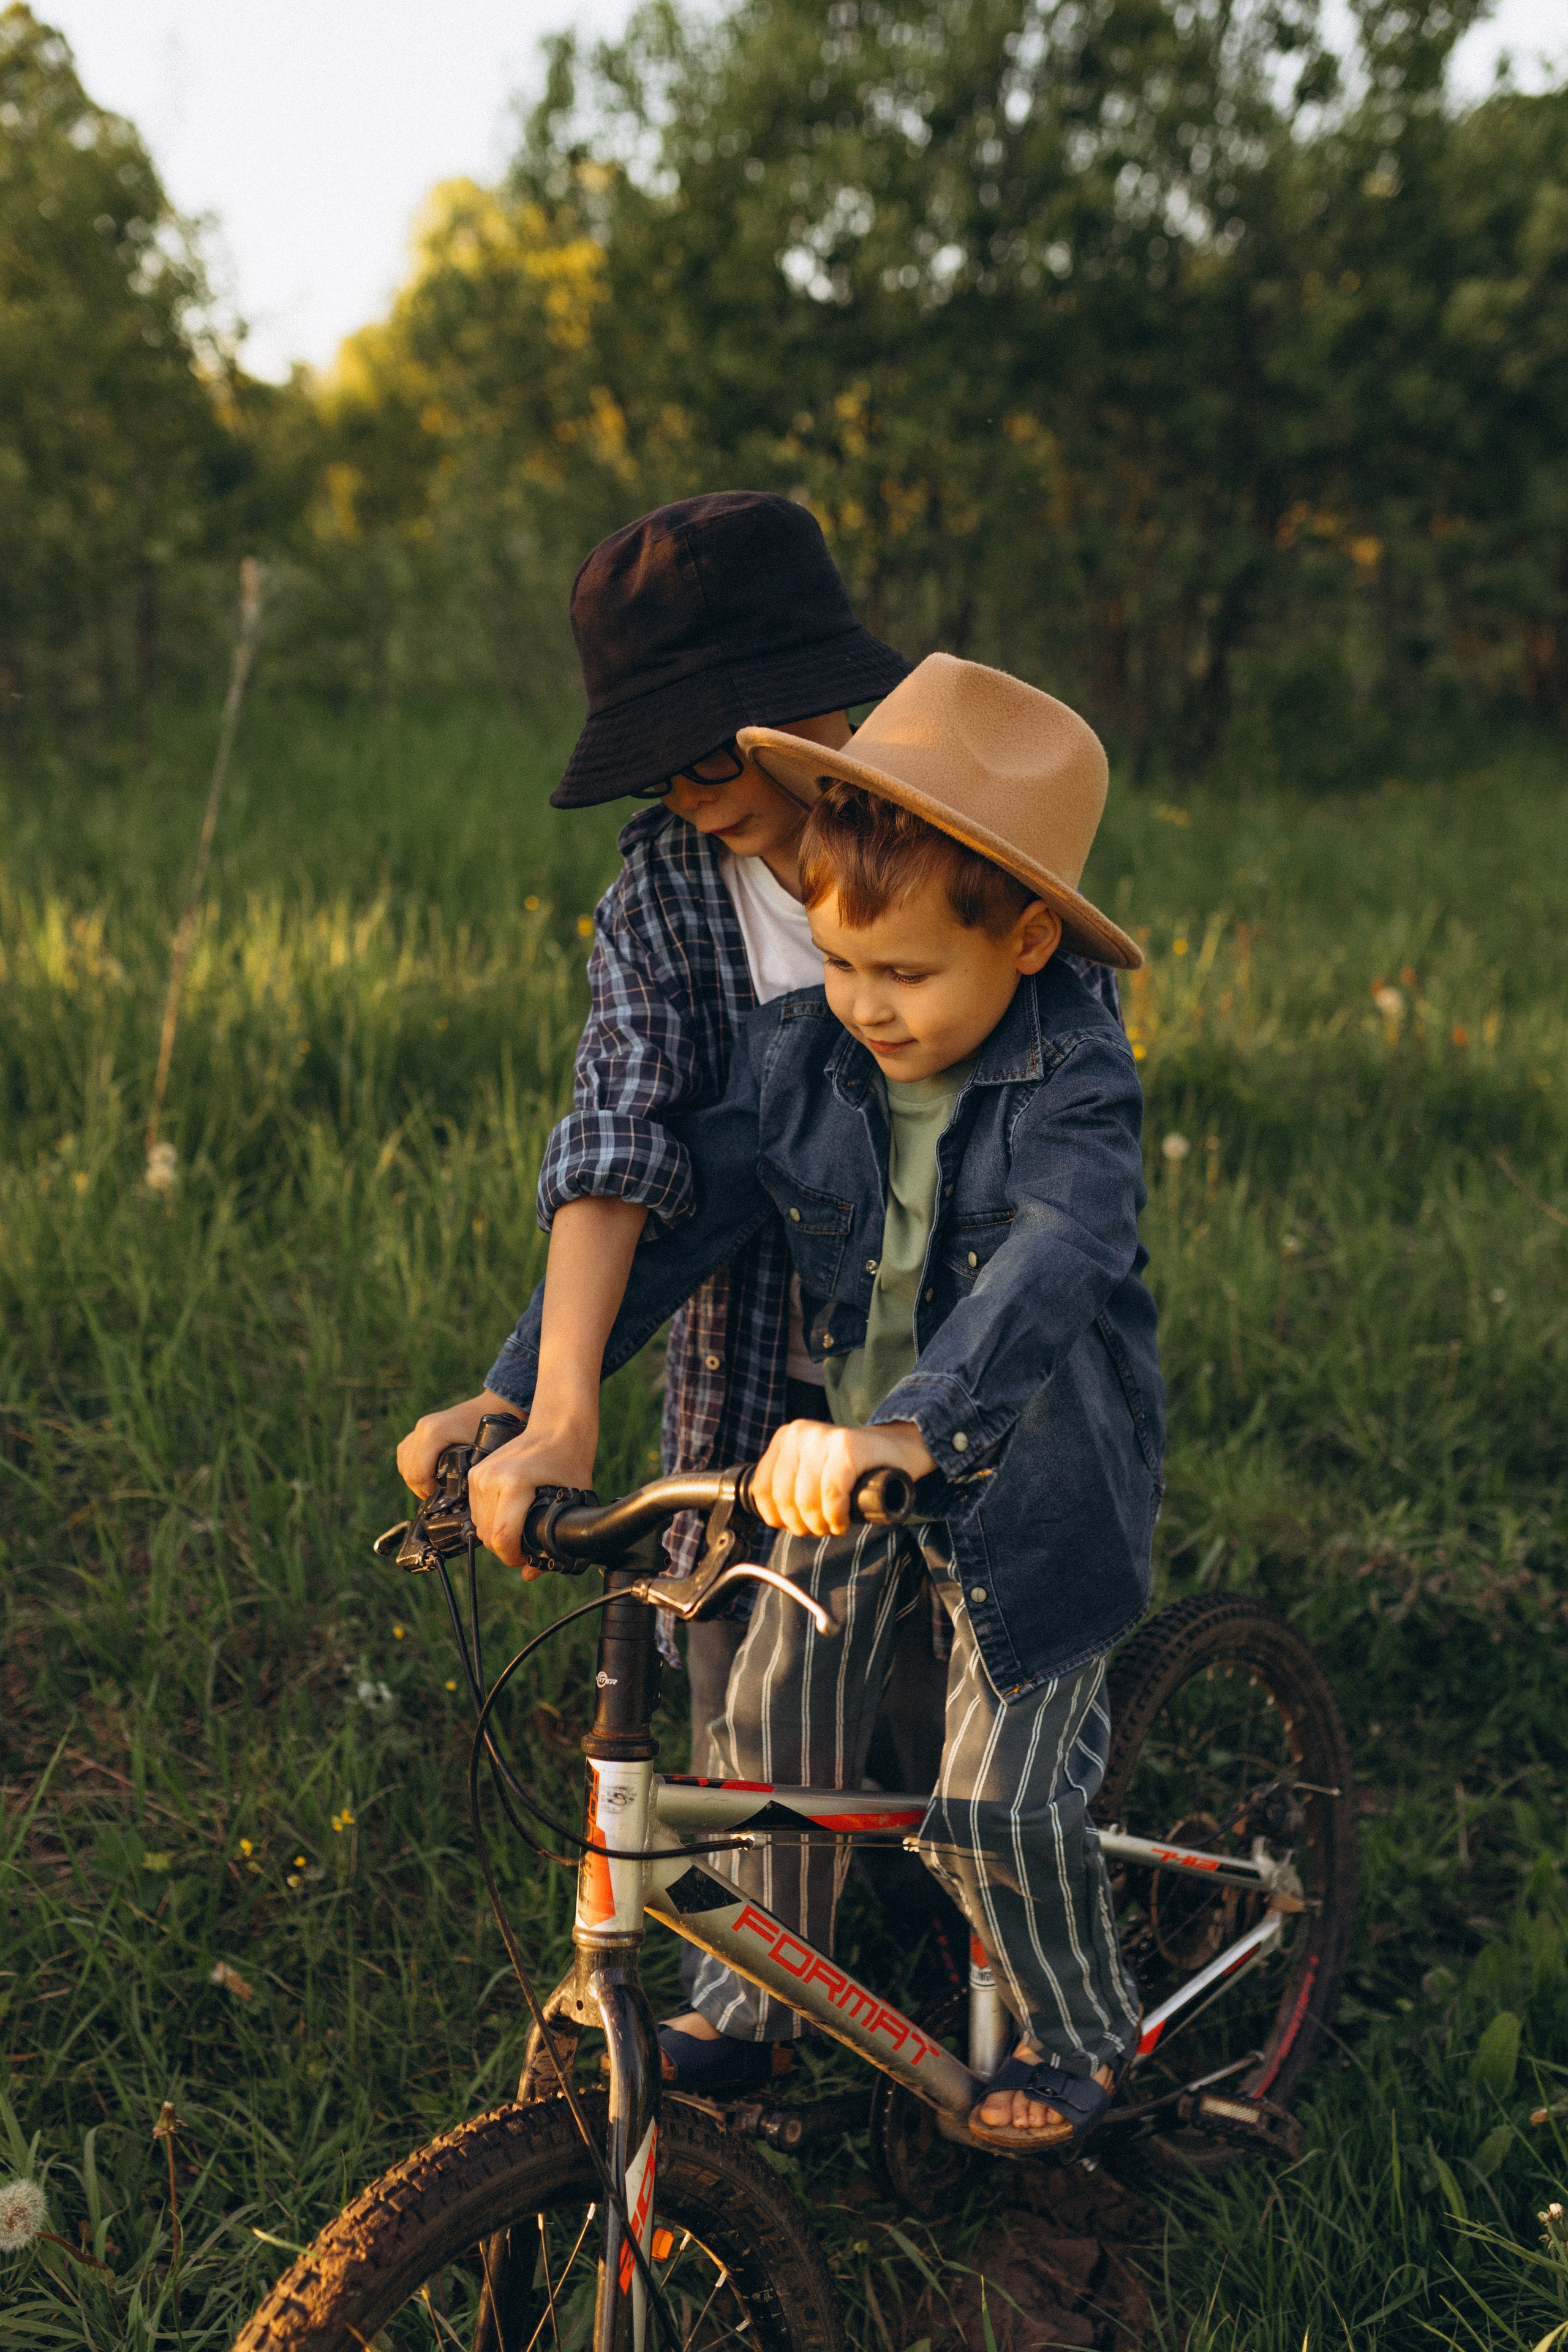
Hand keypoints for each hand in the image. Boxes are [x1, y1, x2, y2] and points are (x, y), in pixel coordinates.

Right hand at [395, 1391, 513, 1500]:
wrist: (491, 1407)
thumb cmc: (490, 1431)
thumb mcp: (479, 1453)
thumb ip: (462, 1473)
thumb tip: (453, 1497)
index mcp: (434, 1433)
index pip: (418, 1473)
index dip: (426, 1491)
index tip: (440, 1498)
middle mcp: (423, 1428)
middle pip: (408, 1470)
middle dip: (419, 1488)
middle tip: (435, 1496)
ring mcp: (420, 1427)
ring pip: (403, 1462)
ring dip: (414, 1478)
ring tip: (430, 1487)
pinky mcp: (420, 1428)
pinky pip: (405, 1451)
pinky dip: (410, 1466)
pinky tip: (424, 1474)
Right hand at [467, 1413, 597, 1577]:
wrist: (556, 1428)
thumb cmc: (569, 1462)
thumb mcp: (571, 1502)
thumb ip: (552, 1542)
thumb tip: (530, 1574)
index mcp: (514, 1484)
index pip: (501, 1537)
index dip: (512, 1557)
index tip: (525, 1558)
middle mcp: (491, 1478)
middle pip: (487, 1535)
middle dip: (505, 1549)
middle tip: (526, 1546)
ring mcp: (479, 1474)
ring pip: (478, 1525)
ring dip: (495, 1534)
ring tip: (519, 1529)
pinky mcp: (474, 1473)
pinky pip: (475, 1510)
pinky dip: (489, 1519)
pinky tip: (508, 1515)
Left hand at [748, 1418, 935, 1538]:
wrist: (893, 1449)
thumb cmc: (849, 1470)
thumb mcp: (809, 1471)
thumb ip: (787, 1486)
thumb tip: (770, 1517)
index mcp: (785, 1438)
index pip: (761, 1489)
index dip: (776, 1518)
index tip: (793, 1527)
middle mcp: (799, 1432)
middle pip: (784, 1498)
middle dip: (801, 1525)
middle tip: (819, 1529)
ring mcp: (823, 1436)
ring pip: (807, 1499)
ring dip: (820, 1525)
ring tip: (832, 1526)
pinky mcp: (848, 1446)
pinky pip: (832, 1494)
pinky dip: (836, 1516)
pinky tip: (843, 1521)